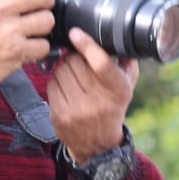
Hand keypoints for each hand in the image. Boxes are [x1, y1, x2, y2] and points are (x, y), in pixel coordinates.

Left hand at [48, 27, 137, 161]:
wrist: (98, 146)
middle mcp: (98, 102)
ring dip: (64, 68)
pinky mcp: (59, 116)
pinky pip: (51, 85)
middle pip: (75, 63)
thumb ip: (126, 64)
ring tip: (73, 75)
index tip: (76, 33)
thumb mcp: (127, 88)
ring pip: (61, 72)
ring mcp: (76, 110)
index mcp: (117, 91)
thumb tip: (118, 40)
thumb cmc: (112, 109)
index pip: (101, 63)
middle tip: (78, 59)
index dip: (87, 45)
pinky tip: (65, 86)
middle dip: (74, 56)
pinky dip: (56, 81)